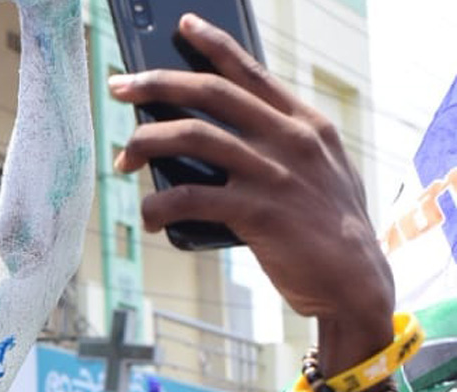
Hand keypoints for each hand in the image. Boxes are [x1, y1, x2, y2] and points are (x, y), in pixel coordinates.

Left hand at [109, 14, 392, 345]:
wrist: (354, 283)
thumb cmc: (327, 231)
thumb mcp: (318, 174)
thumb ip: (281, 149)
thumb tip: (221, 141)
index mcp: (305, 123)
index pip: (251, 73)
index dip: (212, 46)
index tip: (182, 27)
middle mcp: (290, 139)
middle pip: (210, 94)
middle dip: (157, 84)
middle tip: (119, 86)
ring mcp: (273, 173)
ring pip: (193, 137)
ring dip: (147, 142)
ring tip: (124, 157)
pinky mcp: (258, 212)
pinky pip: (189, 199)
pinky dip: (158, 206)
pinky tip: (148, 216)